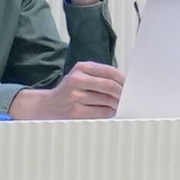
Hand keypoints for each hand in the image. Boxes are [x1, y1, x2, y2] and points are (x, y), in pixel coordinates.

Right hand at [8, 62, 124, 121]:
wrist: (48, 106)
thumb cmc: (71, 91)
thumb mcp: (82, 77)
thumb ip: (100, 77)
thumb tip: (126, 84)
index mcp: (81, 67)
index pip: (110, 71)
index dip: (123, 79)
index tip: (131, 85)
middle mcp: (77, 79)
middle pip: (110, 86)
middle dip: (122, 93)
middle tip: (129, 98)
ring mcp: (75, 96)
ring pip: (107, 100)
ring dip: (117, 104)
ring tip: (119, 105)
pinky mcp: (75, 111)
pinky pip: (101, 112)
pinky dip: (110, 112)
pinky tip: (110, 111)